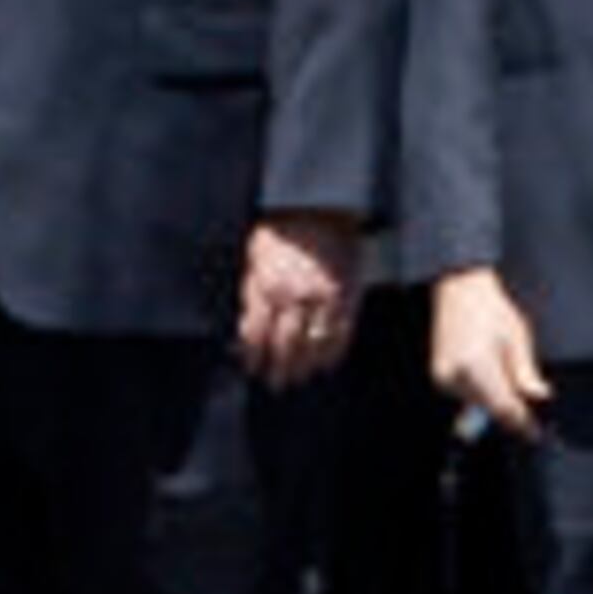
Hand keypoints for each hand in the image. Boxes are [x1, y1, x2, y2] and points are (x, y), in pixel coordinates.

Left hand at [237, 209, 362, 390]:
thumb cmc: (281, 231)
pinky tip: (327, 364)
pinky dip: (334, 352)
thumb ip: (251, 293)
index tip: (251, 370)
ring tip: (300, 379)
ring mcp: (324, 299)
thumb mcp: (253, 258)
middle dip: (279, 369)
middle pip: (285, 345)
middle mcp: (295, 297)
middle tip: (276, 384)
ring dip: (306, 366)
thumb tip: (243, 328)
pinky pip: (342, 332)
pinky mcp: (348, 296)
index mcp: (268, 287)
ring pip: (314, 344)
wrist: (321, 209)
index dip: (253, 357)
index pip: (256, 335)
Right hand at [429, 264, 551, 441]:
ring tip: (503, 370)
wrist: (461, 291)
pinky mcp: (438, 375)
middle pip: (489, 408)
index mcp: (475, 366)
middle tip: (528, 400)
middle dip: (511, 409)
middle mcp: (454, 375)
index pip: (503, 407)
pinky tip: (489, 371)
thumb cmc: (488, 308)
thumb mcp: (517, 339)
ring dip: (495, 399)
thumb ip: (526, 374)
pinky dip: (481, 391)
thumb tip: (538, 396)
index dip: (521, 423)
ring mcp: (443, 376)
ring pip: (477, 404)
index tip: (534, 433)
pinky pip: (465, 394)